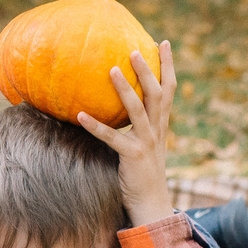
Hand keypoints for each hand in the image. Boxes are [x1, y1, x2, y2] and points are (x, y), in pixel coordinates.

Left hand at [77, 43, 175, 228]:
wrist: (152, 203)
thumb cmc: (143, 172)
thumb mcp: (145, 143)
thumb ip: (138, 124)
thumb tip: (121, 104)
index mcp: (161, 124)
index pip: (168, 89)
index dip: (167, 66)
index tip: (163, 43)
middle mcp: (157, 130)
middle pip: (157, 94)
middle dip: (147, 70)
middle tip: (135, 50)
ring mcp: (146, 142)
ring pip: (137, 110)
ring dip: (124, 89)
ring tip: (111, 70)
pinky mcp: (132, 156)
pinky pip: (112, 138)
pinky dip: (96, 126)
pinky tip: (79, 115)